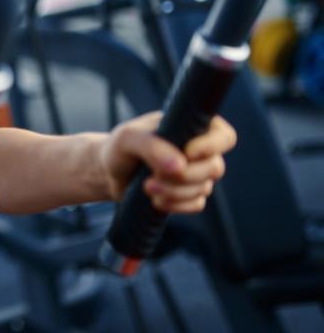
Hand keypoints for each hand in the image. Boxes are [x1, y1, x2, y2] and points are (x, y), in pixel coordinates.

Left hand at [100, 112, 236, 212]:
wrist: (108, 172)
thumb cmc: (120, 147)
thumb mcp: (128, 138)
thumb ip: (152, 146)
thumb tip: (179, 166)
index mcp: (193, 127)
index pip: (224, 137)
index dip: (211, 147)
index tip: (187, 153)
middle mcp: (200, 150)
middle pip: (215, 167)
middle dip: (184, 176)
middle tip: (152, 177)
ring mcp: (197, 174)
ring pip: (204, 188)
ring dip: (174, 192)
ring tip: (146, 187)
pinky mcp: (188, 194)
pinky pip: (196, 205)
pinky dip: (176, 205)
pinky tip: (156, 200)